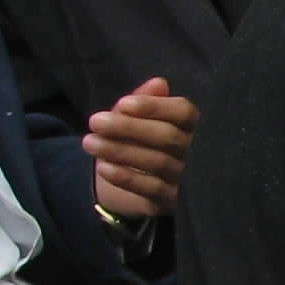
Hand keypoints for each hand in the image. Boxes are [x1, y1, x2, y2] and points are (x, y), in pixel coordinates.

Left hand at [85, 79, 194, 219]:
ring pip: (158, 162)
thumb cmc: (137, 140)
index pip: (183, 113)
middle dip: (129, 128)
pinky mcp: (172, 201)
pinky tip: (103, 167)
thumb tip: (158, 83)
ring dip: (120, 151)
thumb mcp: (137, 117)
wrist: (131, 181)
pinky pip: (152, 189)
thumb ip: (145, 100)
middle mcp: (195, 152)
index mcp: (190, 126)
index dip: (154, 107)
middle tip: (95, 122)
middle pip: (169, 137)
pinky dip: (126, 178)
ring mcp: (186, 178)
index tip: (122, 104)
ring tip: (89, 143)